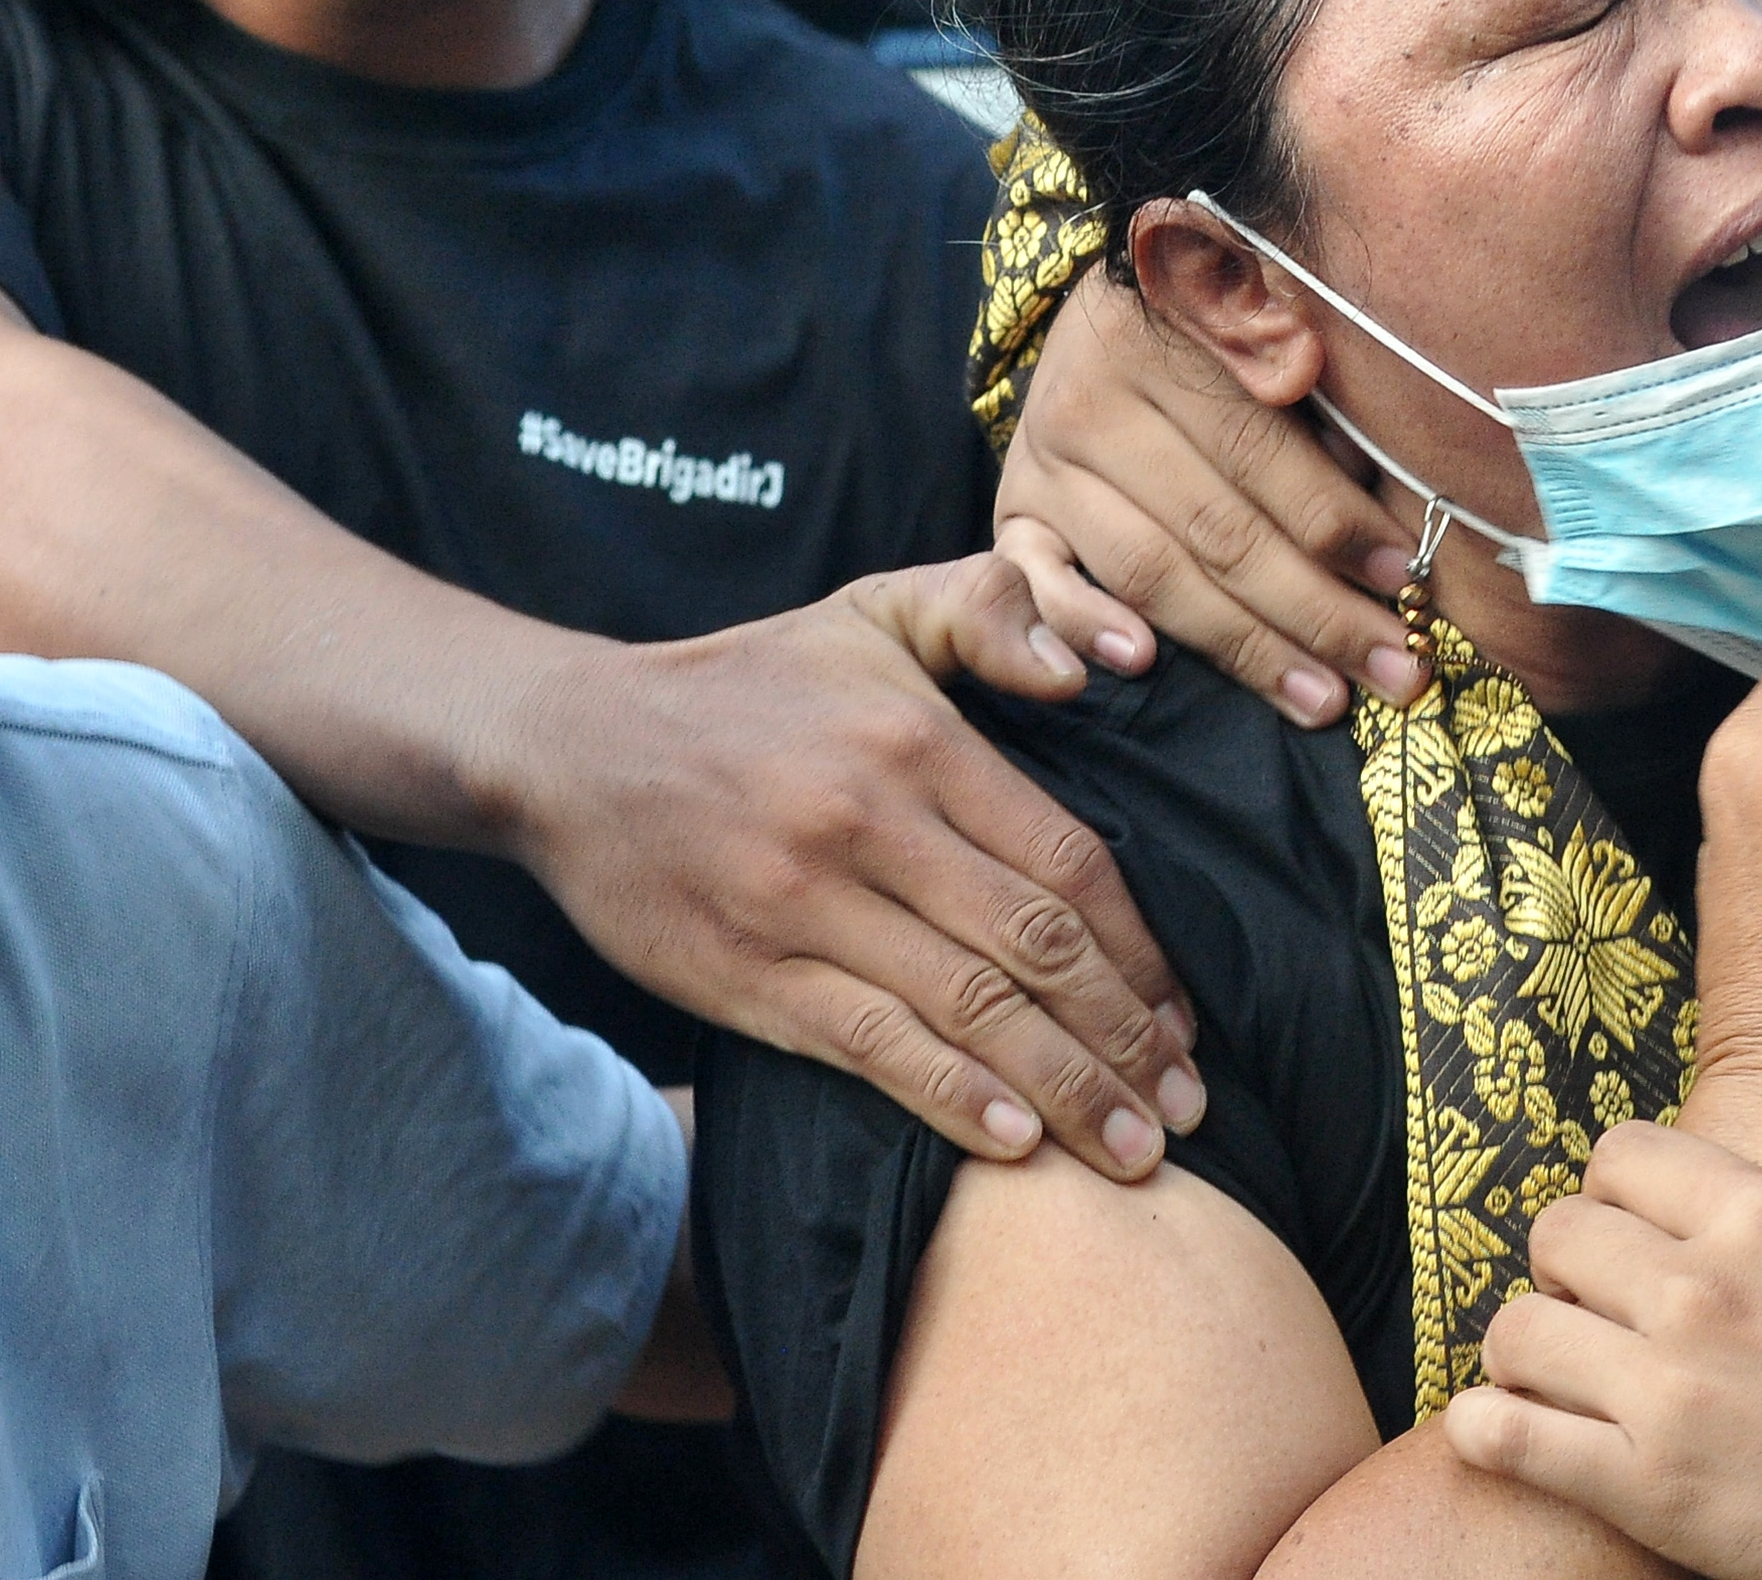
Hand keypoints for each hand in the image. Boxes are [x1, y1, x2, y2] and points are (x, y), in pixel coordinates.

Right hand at [489, 553, 1206, 1175]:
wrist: (572, 745)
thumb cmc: (752, 684)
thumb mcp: (873, 610)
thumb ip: (991, 609)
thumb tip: (1097, 665)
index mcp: (918, 744)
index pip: (1066, 861)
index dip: (1141, 950)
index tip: (1187, 1016)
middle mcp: (868, 824)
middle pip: (1034, 945)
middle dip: (1123, 1037)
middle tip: (1188, 1106)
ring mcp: (802, 906)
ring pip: (966, 1008)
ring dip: (1063, 1088)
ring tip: (1133, 1152)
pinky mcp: (744, 974)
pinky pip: (867, 1046)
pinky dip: (948, 1098)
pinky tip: (1013, 1144)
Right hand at [993, 261, 1418, 725]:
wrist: (1111, 303)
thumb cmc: (1220, 330)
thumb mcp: (1265, 336)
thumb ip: (1318, 412)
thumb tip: (1387, 520)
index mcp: (1162, 338)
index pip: (1258, 451)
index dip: (1336, 523)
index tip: (1406, 580)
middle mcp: (1090, 400)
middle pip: (1214, 528)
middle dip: (1316, 612)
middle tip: (1393, 673)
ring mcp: (1042, 461)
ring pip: (1148, 569)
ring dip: (1243, 646)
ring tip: (1320, 698)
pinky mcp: (1013, 512)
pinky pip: (1032, 582)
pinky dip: (1082, 623)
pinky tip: (1139, 663)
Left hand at [1449, 1122, 1761, 1579]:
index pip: (1618, 1155)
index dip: (1616, 1194)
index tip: (1629, 1230)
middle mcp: (1704, 1288)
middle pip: (1556, 1233)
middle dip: (1567, 1269)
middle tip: (1592, 1308)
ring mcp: (1670, 1391)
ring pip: (1516, 1330)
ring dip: (1526, 1350)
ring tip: (1551, 1373)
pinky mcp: (1649, 1490)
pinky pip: (1508, 1437)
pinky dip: (1491, 1430)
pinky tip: (1504, 1430)